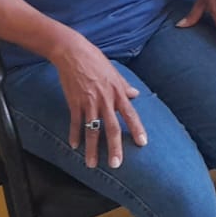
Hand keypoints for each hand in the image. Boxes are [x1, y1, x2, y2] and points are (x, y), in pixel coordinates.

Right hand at [47, 27, 146, 167]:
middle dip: (114, 148)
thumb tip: (136, 94)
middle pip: (111, 128)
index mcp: (117, 92)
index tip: (142, 143)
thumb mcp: (114, 72)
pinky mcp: (74, 102)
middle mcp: (105, 100)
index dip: (137, 129)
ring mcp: (88, 102)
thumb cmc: (95, 60)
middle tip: (116, 164)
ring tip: (92, 164)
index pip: (130, 114)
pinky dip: (74, 135)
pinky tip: (74, 146)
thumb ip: (125, 86)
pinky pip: (75, 122)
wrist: (73, 52)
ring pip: (92, 130)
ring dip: (92, 148)